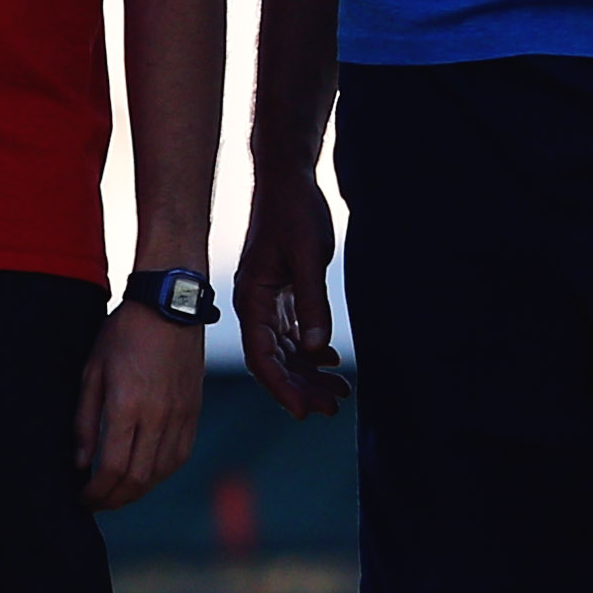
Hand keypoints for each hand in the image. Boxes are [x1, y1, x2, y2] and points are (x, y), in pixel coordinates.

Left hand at [75, 304, 202, 510]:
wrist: (169, 306)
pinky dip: (159, 474)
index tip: (82, 496)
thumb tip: (81, 463)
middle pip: (138, 479)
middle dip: (113, 498)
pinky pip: (178, 456)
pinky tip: (144, 474)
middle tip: (96, 502)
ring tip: (116, 492)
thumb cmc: (124, 334)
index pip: (113, 468)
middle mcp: (158, 416)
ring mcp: (180, 416)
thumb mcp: (92, 371)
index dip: (96, 492)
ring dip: (137, 491)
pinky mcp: (193, 412)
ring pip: (160, 473)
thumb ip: (85, 421)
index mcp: (128, 405)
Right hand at [232, 170, 348, 418]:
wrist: (287, 179)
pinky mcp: (281, 294)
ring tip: (339, 392)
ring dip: (308, 373)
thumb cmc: (295, 212)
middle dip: (301, 388)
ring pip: (285, 350)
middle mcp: (255, 306)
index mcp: (253, 300)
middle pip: (274, 361)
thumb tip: (316, 349)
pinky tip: (330, 360)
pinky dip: (309, 351)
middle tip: (333, 407)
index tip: (305, 413)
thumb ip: (313, 303)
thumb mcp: (308, 256)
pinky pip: (292, 333)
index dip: (283, 389)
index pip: (262, 358)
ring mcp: (267, 301)